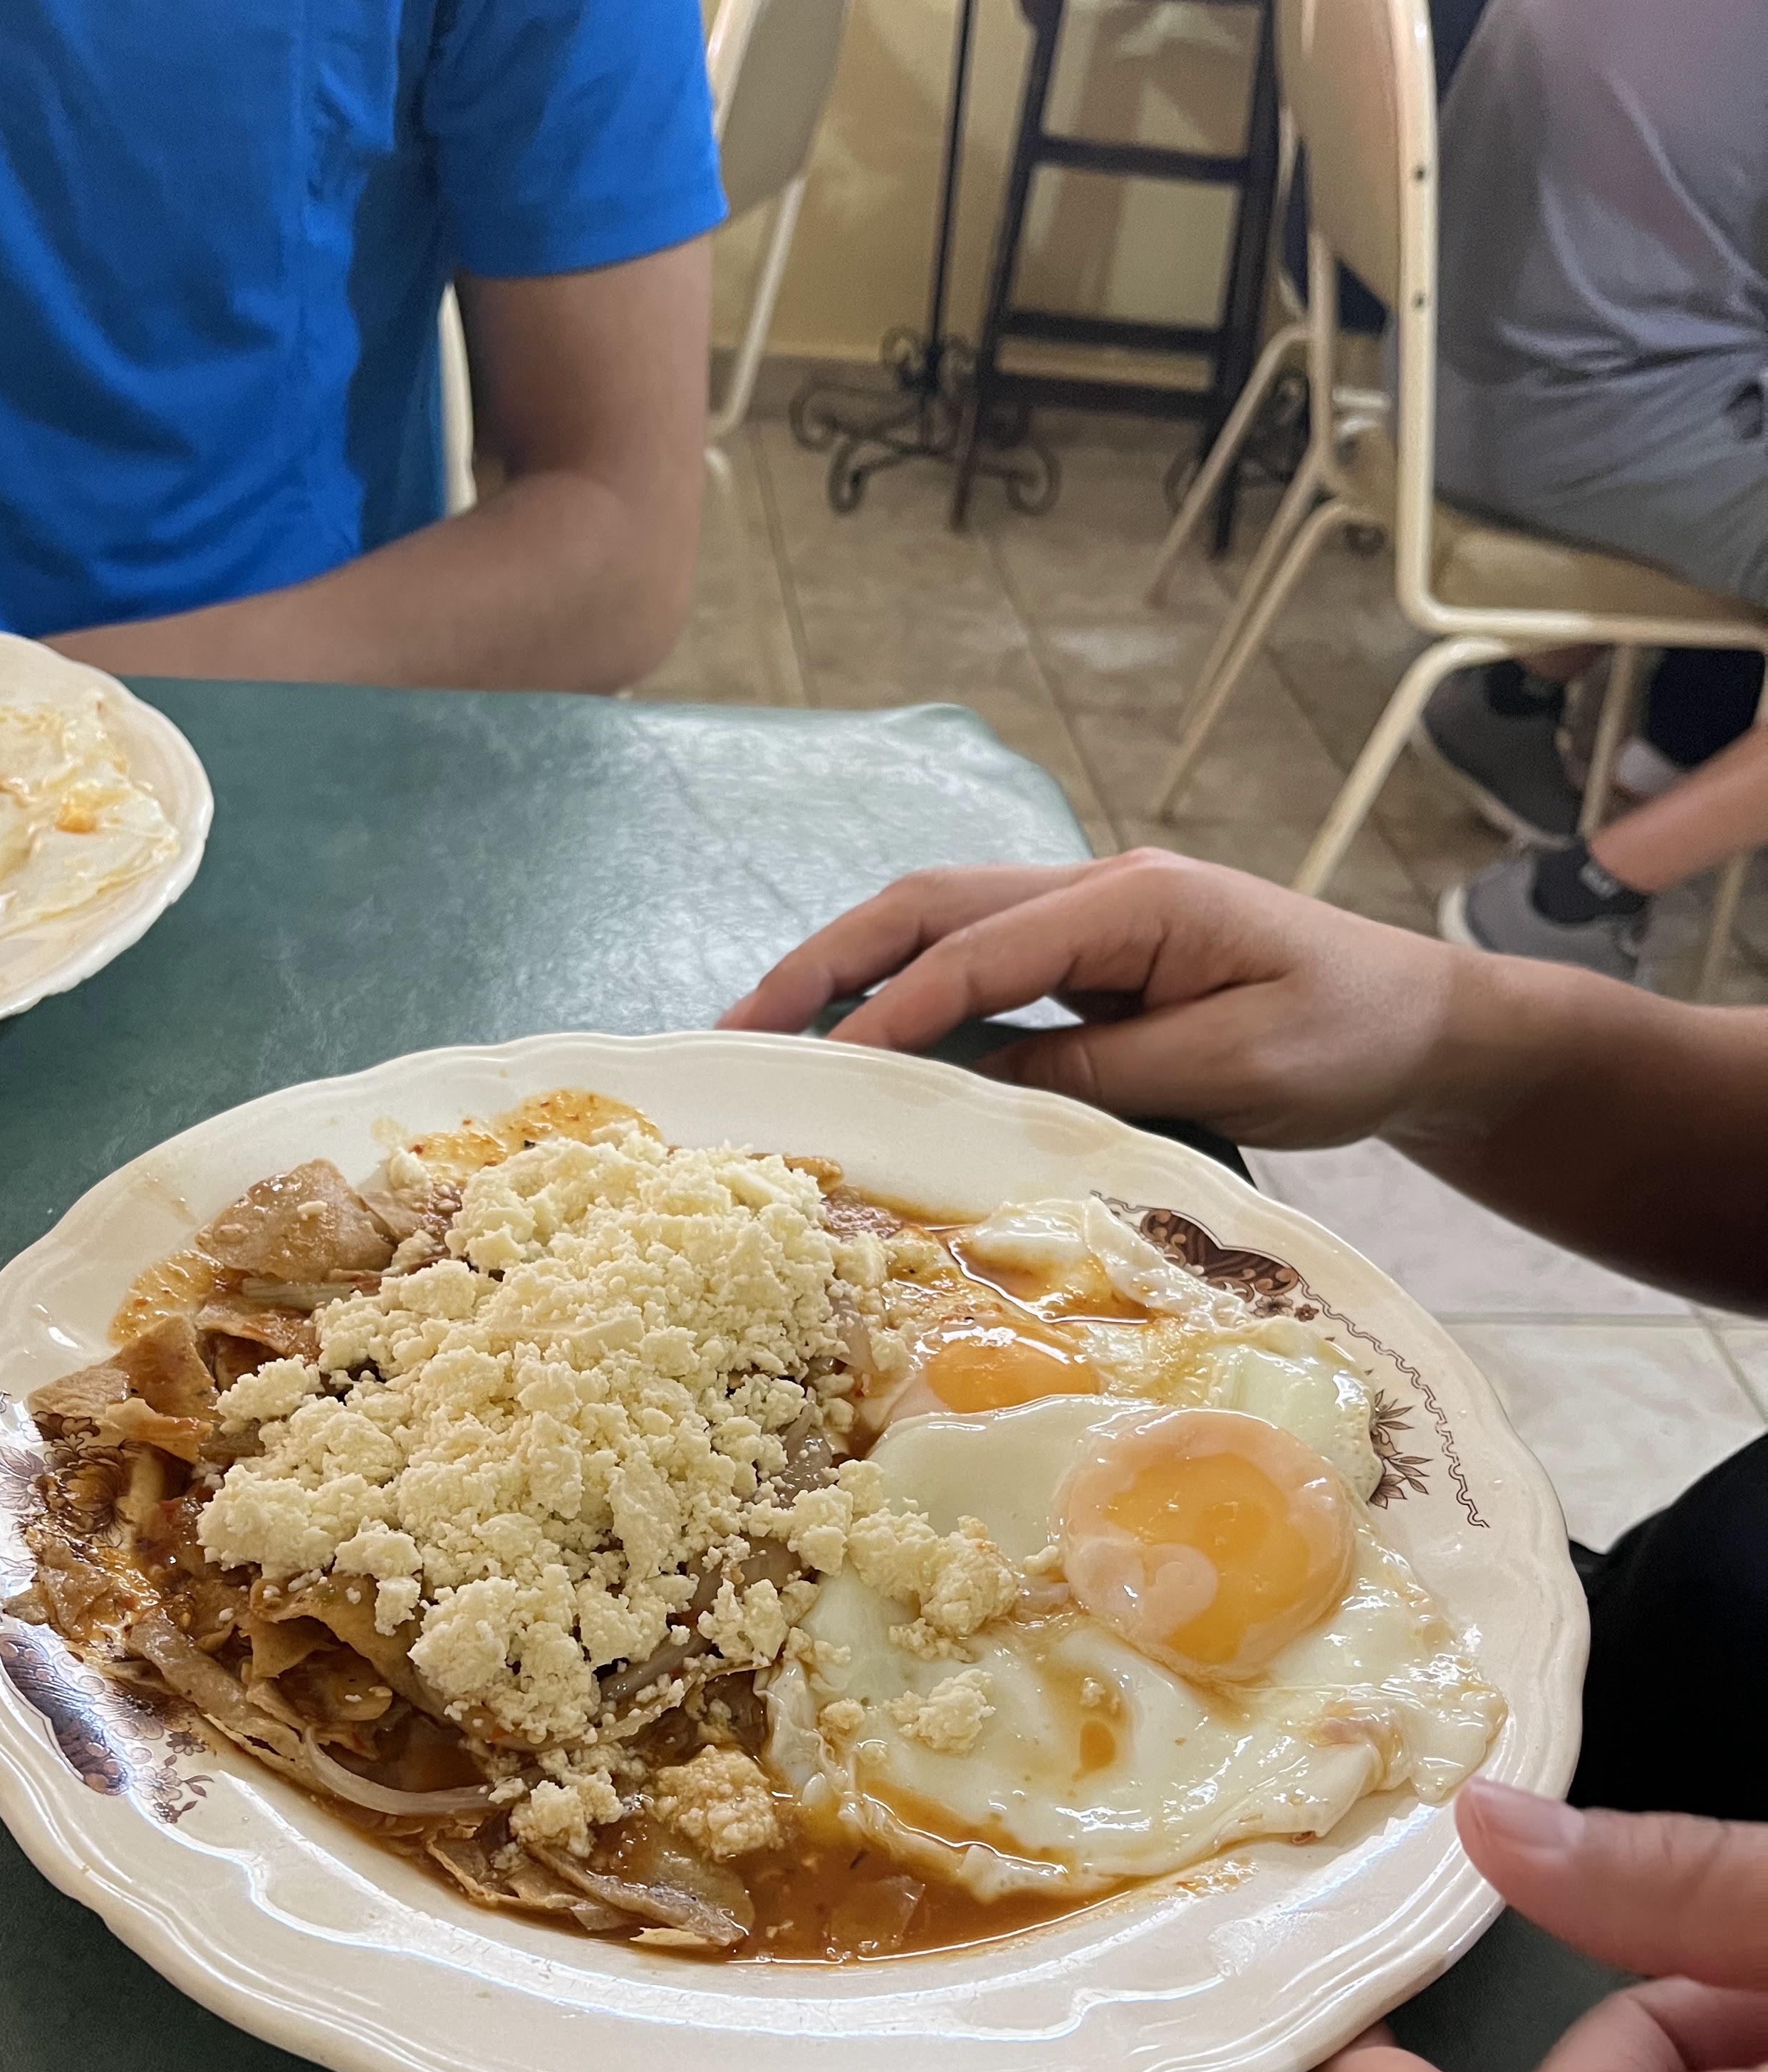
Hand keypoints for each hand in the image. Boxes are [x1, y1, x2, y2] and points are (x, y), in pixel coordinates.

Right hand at [718, 852, 1469, 1148]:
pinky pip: (973, 967)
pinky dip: (901, 996)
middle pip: (926, 907)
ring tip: (768, 1036)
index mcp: (1138, 901)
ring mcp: (1091, 921)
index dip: (891, 1009)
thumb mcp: (1238, 1062)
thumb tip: (988, 1088)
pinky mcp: (1091, 962)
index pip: (980, 952)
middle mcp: (1099, 891)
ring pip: (936, 925)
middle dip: (823, 965)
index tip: (821, 1068)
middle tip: (738, 1033)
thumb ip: (1108, 1072)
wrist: (1424, 1025)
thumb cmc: (1350, 1036)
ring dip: (846, 973)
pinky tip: (856, 1044)